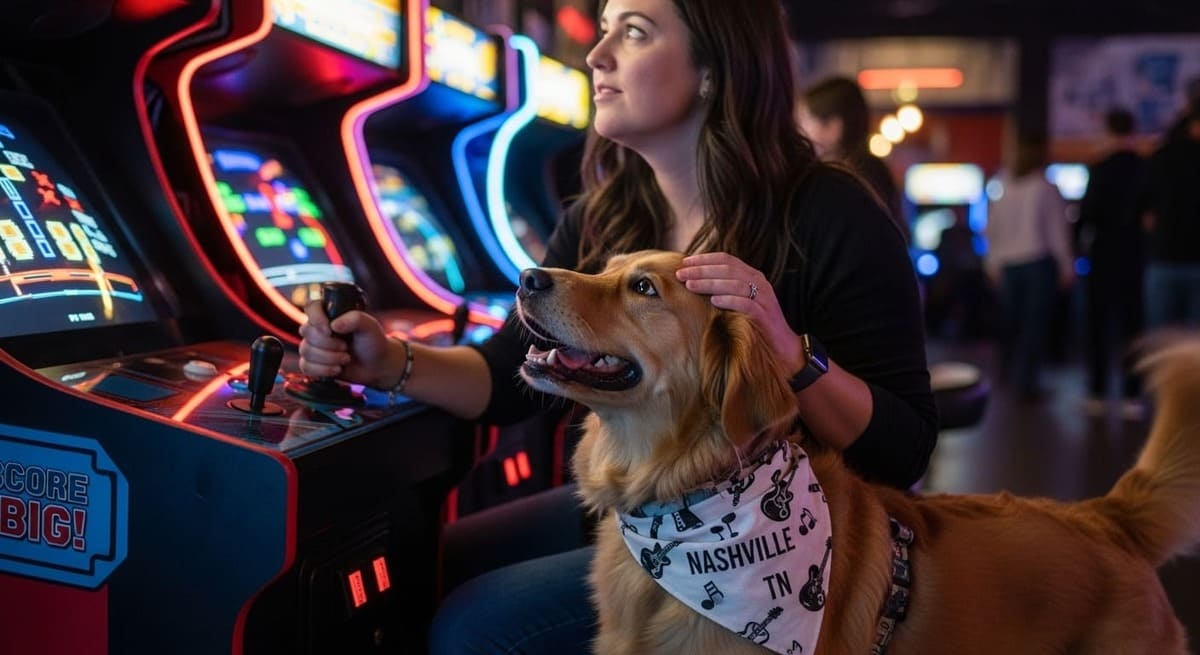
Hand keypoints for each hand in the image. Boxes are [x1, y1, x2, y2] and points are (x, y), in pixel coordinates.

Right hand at [297, 300, 393, 386]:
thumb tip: (334, 325)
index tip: (329, 330)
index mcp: (330, 313)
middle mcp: (318, 328)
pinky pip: (305, 366)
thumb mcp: (370, 326)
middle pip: (306, 332)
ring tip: (346, 358)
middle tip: (346, 347)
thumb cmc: (372, 342)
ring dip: (329, 358)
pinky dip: (322, 370)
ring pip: (306, 351)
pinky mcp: (313, 363)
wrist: (376, 365)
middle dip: (328, 344)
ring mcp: (314, 345)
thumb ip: (355, 318)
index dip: (316, 318)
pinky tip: (337, 369)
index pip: (311, 307)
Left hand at [675, 252, 803, 372]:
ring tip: (690, 285)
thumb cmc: (754, 323)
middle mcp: (760, 283)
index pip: (727, 259)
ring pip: (736, 284)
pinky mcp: (766, 315)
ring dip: (710, 283)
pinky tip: (714, 301)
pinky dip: (729, 300)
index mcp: (752, 275)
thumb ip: (723, 289)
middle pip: (728, 269)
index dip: (704, 259)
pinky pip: (747, 304)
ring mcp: (764, 298)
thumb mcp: (739, 301)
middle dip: (701, 270)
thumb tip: (693, 281)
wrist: (782, 347)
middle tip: (680, 274)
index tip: (684, 262)